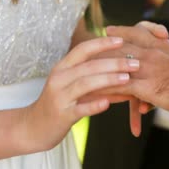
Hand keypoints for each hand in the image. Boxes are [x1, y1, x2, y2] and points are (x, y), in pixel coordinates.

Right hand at [18, 37, 139, 151]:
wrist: (33, 128)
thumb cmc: (59, 104)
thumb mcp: (74, 88)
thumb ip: (96, 81)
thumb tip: (125, 76)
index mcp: (62, 68)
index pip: (83, 49)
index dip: (102, 43)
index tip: (121, 40)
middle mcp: (59, 79)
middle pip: (89, 66)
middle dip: (114, 63)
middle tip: (135, 63)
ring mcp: (60, 97)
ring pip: (85, 84)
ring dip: (108, 80)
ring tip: (127, 79)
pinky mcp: (62, 115)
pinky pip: (80, 109)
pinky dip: (94, 105)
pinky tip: (108, 104)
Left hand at [95, 24, 168, 135]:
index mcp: (163, 45)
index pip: (138, 32)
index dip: (122, 31)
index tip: (109, 29)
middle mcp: (152, 52)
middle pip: (121, 46)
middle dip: (102, 47)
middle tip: (87, 47)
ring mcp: (147, 68)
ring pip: (116, 65)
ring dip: (99, 69)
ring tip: (85, 71)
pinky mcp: (145, 85)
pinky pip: (120, 87)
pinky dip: (106, 91)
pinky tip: (95, 94)